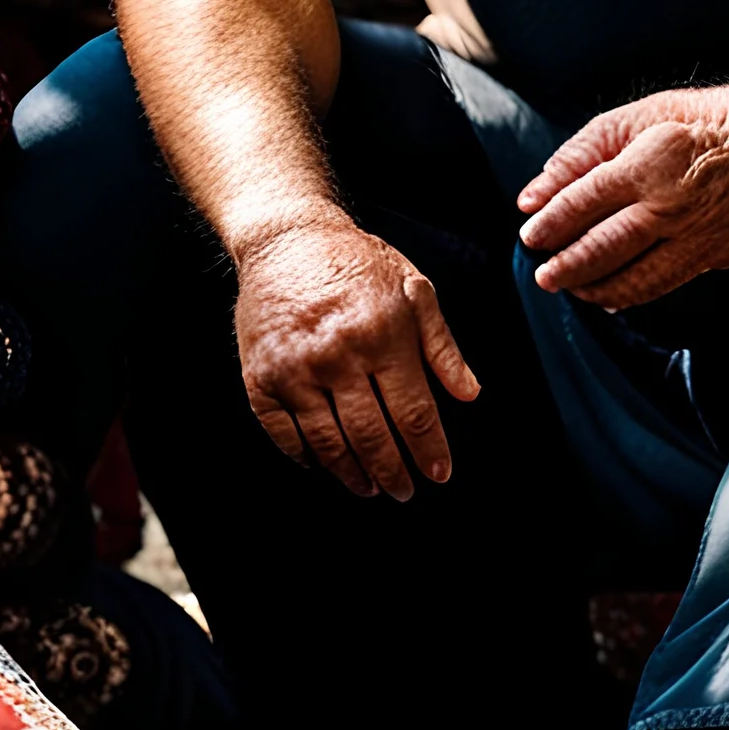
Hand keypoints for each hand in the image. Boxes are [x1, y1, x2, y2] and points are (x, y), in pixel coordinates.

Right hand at [232, 212, 478, 499]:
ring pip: (327, 443)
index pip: (413, 411)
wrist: (286, 238)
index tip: (438, 474)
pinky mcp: (259, 378)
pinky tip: (323, 465)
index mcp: (382, 335)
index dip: (429, 450)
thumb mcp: (413, 288)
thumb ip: (442, 345)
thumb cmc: (356, 262)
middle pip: (371, 436)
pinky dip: (305, 457)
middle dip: (393, 472)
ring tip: (369, 486)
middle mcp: (337, 357)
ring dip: (352, 473)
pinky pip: (284, 435)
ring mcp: (293, 371)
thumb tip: (469, 393)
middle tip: (404, 490)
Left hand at [516, 81, 728, 307]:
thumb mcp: (639, 116)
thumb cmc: (702, 121)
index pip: (583, 203)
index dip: (551, 224)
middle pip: (604, 249)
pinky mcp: (720, 255)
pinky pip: (668, 283)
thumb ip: (582, 153)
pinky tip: (613, 295)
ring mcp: (699, 235)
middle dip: (566, 267)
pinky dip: (634, 294)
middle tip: (543, 276)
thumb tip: (534, 195)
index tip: (530, 236)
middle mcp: (672, 205)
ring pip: (636, 279)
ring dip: (596, 289)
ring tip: (573, 289)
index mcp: (648, 162)